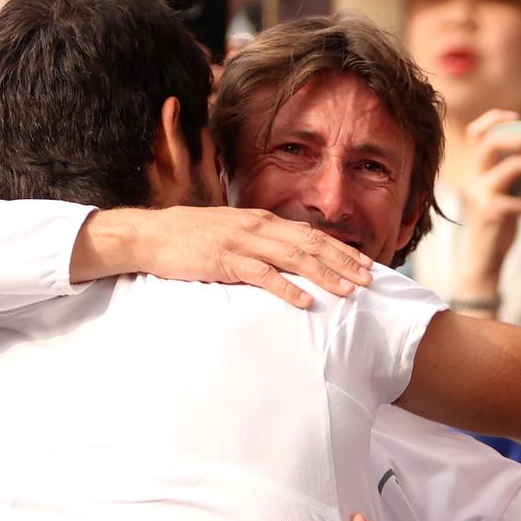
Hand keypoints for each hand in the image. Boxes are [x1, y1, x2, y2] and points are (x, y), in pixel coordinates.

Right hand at [71, 206, 374, 308]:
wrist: (150, 235)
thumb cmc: (190, 238)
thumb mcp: (230, 234)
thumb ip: (258, 243)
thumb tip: (284, 258)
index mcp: (260, 219)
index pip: (310, 234)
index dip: (340, 249)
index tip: (365, 264)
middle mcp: (257, 226)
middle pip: (310, 244)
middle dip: (343, 262)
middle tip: (370, 280)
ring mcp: (241, 242)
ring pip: (293, 257)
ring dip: (323, 274)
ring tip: (347, 291)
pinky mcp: (224, 260)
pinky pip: (261, 274)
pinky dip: (286, 287)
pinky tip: (305, 300)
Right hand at [452, 109, 520, 309]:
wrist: (483, 265)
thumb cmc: (498, 230)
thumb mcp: (507, 199)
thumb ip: (518, 180)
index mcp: (476, 172)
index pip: (476, 134)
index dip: (494, 119)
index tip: (518, 118)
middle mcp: (473, 180)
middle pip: (490, 143)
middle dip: (519, 138)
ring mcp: (480, 196)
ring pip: (511, 167)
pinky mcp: (491, 214)